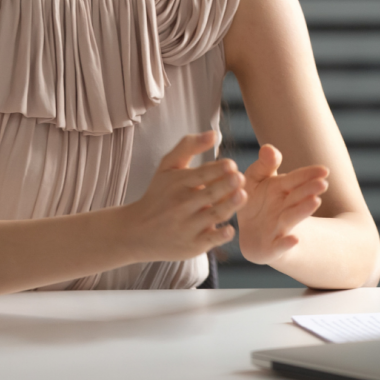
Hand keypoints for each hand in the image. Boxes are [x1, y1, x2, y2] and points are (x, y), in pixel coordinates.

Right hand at [124, 131, 245, 262]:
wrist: (137, 231)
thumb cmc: (158, 194)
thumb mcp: (167, 167)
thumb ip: (189, 146)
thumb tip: (214, 133)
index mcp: (178, 183)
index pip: (200, 174)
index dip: (217, 169)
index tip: (231, 165)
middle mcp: (182, 205)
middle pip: (209, 194)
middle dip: (225, 185)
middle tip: (239, 178)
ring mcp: (187, 226)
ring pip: (213, 215)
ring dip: (228, 206)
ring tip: (242, 195)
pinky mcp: (192, 245)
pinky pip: (209, 240)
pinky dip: (220, 235)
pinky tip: (230, 228)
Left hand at [237, 144, 328, 264]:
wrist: (254, 236)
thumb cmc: (258, 202)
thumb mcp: (256, 180)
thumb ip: (264, 165)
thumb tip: (268, 148)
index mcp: (282, 189)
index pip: (296, 179)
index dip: (309, 174)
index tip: (324, 170)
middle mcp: (284, 208)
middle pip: (297, 197)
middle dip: (309, 190)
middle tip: (322, 183)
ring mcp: (279, 228)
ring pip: (292, 217)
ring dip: (303, 210)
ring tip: (315, 201)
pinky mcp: (271, 248)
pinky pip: (279, 246)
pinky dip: (286, 243)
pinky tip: (294, 239)